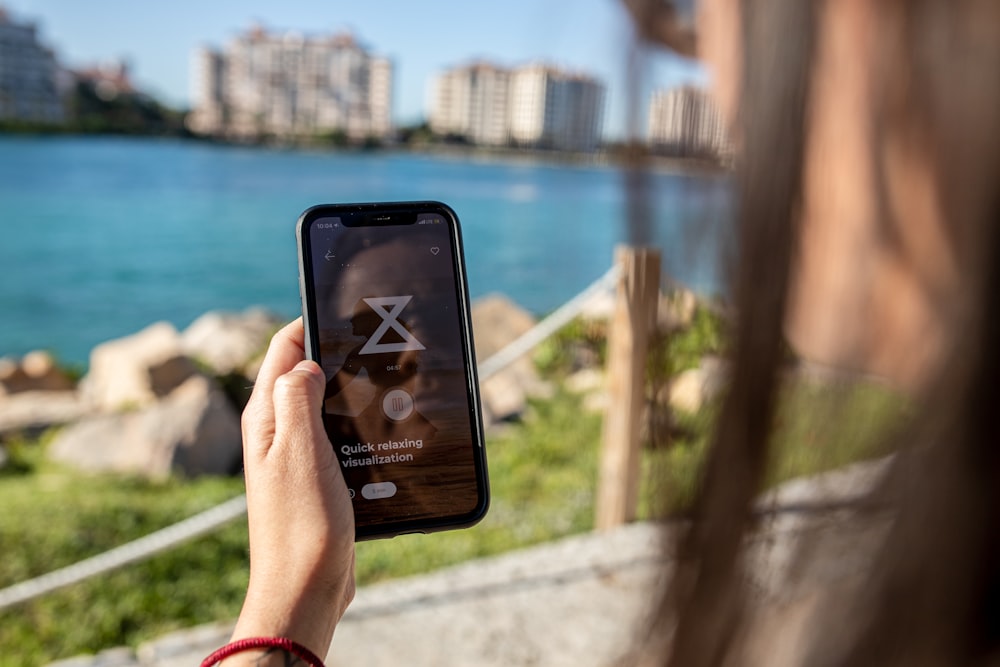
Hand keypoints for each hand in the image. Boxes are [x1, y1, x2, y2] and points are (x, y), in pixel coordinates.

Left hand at [228, 318, 355, 662]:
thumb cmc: (301, 524)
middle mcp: (276, 433)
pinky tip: (384, 424)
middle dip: (336, 352)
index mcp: (264, 420)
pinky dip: (357, 422)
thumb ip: (296, 399)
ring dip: (349, 389)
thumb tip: (303, 362)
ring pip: (324, 404)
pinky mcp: (318, 478)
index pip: (281, 350)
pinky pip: (337, 435)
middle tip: (379, 341)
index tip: (346, 310)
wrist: (307, 588)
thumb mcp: (299, 451)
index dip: (310, 323)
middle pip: (304, 374)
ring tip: (388, 376)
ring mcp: (296, 456)